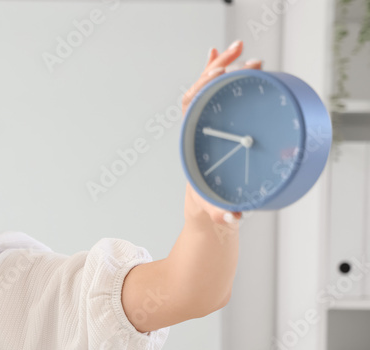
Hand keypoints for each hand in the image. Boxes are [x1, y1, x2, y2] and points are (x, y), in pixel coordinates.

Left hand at [181, 41, 262, 225]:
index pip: (190, 107)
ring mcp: (205, 125)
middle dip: (218, 68)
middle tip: (242, 55)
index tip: (217, 74)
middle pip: (201, 89)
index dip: (202, 87)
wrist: (207, 206)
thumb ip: (222, 214)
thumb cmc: (208, 205)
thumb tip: (235, 218)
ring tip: (242, 49)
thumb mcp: (214, 209)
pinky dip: (223, 74)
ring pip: (210, 88)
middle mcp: (195, 129)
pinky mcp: (217, 124)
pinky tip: (230, 58)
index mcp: (191, 142)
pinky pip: (217, 95)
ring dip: (224, 66)